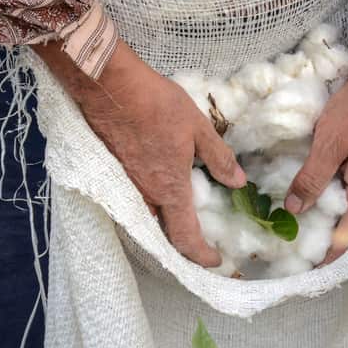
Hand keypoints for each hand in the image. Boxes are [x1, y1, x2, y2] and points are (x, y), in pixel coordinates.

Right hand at [33, 39, 245, 266]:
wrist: (109, 86)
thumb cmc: (156, 104)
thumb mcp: (198, 128)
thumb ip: (219, 158)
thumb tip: (238, 182)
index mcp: (169, 189)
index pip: (185, 237)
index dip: (201, 255)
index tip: (215, 261)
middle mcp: (144, 195)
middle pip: (163, 234)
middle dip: (183, 246)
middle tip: (201, 247)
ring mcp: (125, 185)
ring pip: (146, 219)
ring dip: (165, 228)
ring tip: (182, 225)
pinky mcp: (113, 172)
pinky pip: (133, 202)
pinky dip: (149, 209)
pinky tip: (158, 197)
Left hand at [284, 30, 347, 254]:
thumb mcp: (328, 144)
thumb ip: (312, 179)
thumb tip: (295, 210)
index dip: (327, 255)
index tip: (306, 268)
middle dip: (328, 240)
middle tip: (298, 248)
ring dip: (333, 220)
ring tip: (305, 225)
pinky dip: (339, 200)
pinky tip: (320, 193)